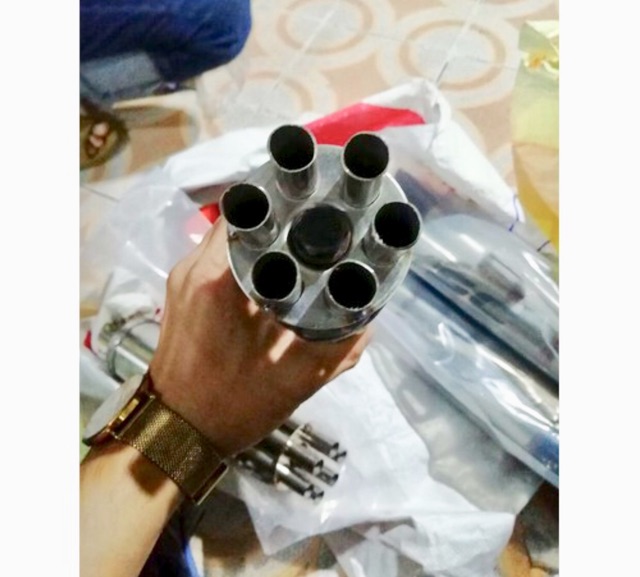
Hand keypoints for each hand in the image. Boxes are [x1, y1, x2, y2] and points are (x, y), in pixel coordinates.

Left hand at [149, 217, 370, 457]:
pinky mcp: (181, 291)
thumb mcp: (298, 380)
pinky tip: (275, 273)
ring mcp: (183, 277)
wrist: (176, 430)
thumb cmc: (231, 407)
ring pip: (231, 237)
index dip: (292, 203)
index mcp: (218, 279)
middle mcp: (194, 267)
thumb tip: (368, 319)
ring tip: (302, 248)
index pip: (254, 210)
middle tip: (319, 229)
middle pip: (243, 219)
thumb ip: (341, 347)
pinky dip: (248, 257)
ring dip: (265, 237)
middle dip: (283, 219)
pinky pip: (221, 257)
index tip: (322, 208)